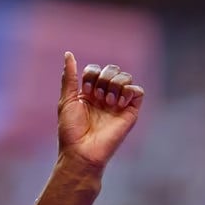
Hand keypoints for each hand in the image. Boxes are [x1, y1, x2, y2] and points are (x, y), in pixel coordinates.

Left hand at [57, 52, 144, 169]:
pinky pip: (138, 91)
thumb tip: (68, 54)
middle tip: (96, 95)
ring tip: (106, 102)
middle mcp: (105, 95)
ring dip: (115, 84)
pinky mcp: (130, 112)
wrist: (82, 151)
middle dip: (104, 77)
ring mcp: (119, 103)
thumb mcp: (66, 100)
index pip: (96, 69)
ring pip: (126, 77)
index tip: (85, 90)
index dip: (91, 74)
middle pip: (112, 70)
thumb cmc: (71, 129)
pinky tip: (117, 104)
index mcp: (89, 92)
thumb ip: (70, 77)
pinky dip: (128, 92)